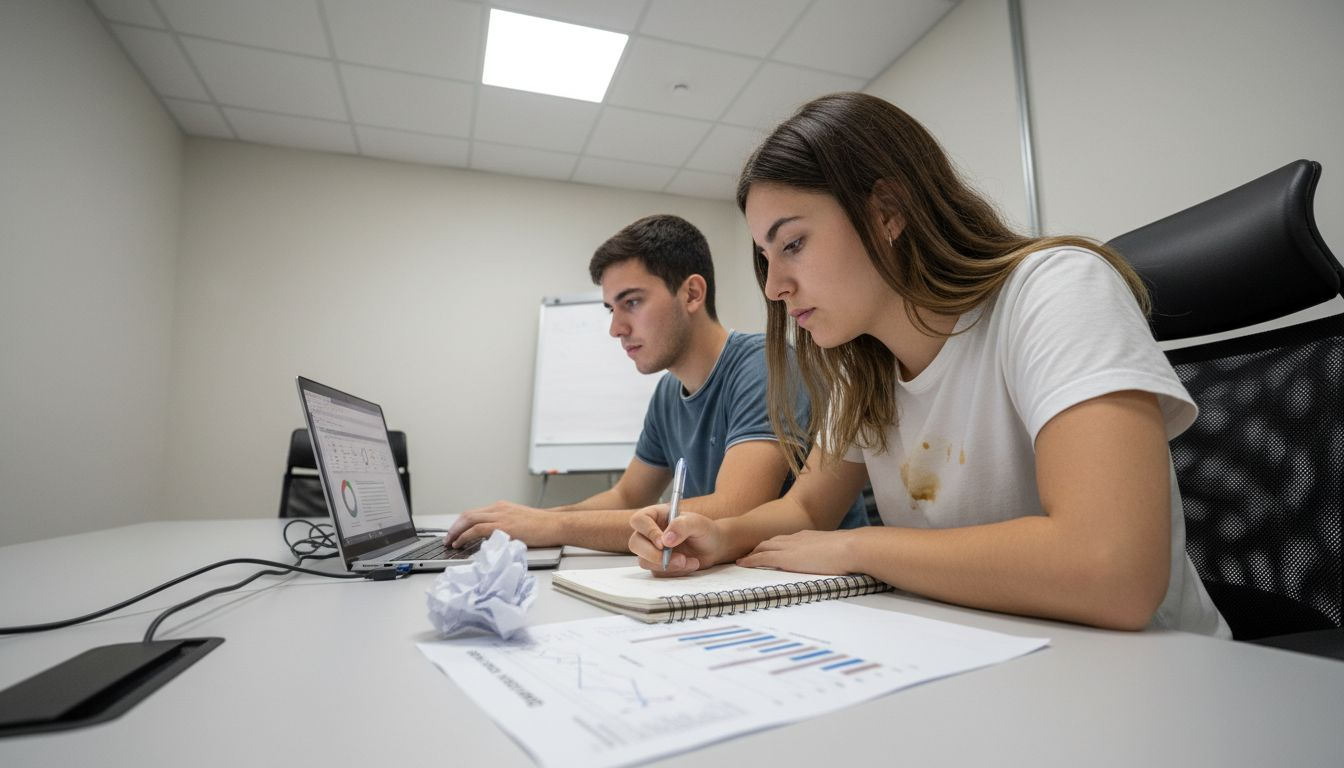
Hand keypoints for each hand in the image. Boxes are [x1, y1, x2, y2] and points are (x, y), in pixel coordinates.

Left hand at [445, 500, 561, 547]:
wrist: (556, 525)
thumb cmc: (544, 527)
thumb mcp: (521, 523)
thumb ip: (506, 527)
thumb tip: (494, 539)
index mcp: (503, 507)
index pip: (476, 513)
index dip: (462, 523)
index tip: (456, 532)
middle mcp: (499, 508)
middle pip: (468, 514)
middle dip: (455, 526)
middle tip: (448, 538)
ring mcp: (501, 516)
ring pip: (469, 520)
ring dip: (456, 531)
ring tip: (450, 542)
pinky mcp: (503, 526)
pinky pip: (477, 529)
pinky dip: (465, 536)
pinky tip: (460, 543)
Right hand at [628, 504, 725, 576]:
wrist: (713, 547)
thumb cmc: (704, 530)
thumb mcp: (698, 523)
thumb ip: (682, 526)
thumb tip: (666, 539)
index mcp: (655, 516)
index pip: (639, 520)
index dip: (648, 532)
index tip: (663, 543)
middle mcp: (649, 533)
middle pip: (635, 543)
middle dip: (654, 554)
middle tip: (677, 558)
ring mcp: (651, 549)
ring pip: (644, 561)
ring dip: (668, 565)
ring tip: (689, 560)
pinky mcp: (657, 565)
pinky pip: (658, 572)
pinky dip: (675, 571)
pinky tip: (690, 564)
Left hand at [736, 529, 856, 574]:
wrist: (850, 547)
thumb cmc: (851, 551)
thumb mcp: (838, 551)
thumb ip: (832, 554)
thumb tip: (838, 561)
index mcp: (808, 537)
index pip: (785, 539)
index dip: (774, 544)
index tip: (766, 549)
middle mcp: (796, 538)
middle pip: (771, 540)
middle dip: (758, 547)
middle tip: (747, 554)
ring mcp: (790, 547)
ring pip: (763, 547)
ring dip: (752, 553)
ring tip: (742, 560)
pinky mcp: (786, 557)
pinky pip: (763, 558)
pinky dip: (751, 560)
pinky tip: (742, 564)